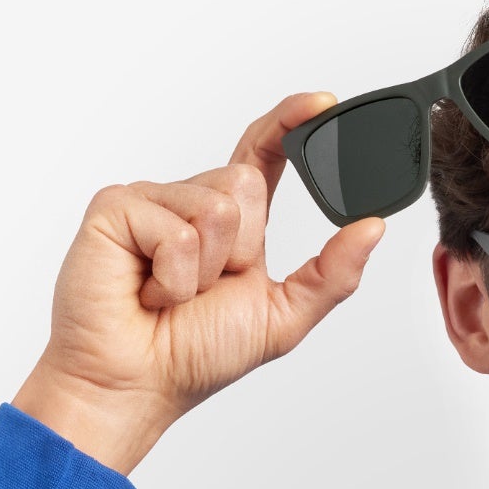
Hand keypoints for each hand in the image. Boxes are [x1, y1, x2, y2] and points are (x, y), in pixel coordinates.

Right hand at [12, 92, 385, 474]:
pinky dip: (172, 275)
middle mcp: (190, 203)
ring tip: (172, 294)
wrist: (135, 386)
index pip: (264, 157)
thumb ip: (332, 274)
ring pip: (216, 204)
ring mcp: (150, 201)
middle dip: (242, 249)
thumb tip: (373, 227)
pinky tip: (146, 291)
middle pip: (248, 183)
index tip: (324, 103)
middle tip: (205, 290)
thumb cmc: (194, 356)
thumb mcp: (282, 317)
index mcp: (231, 225)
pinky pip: (174, 226)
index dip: (290, 124)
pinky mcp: (115, 208)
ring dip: (206, 268)